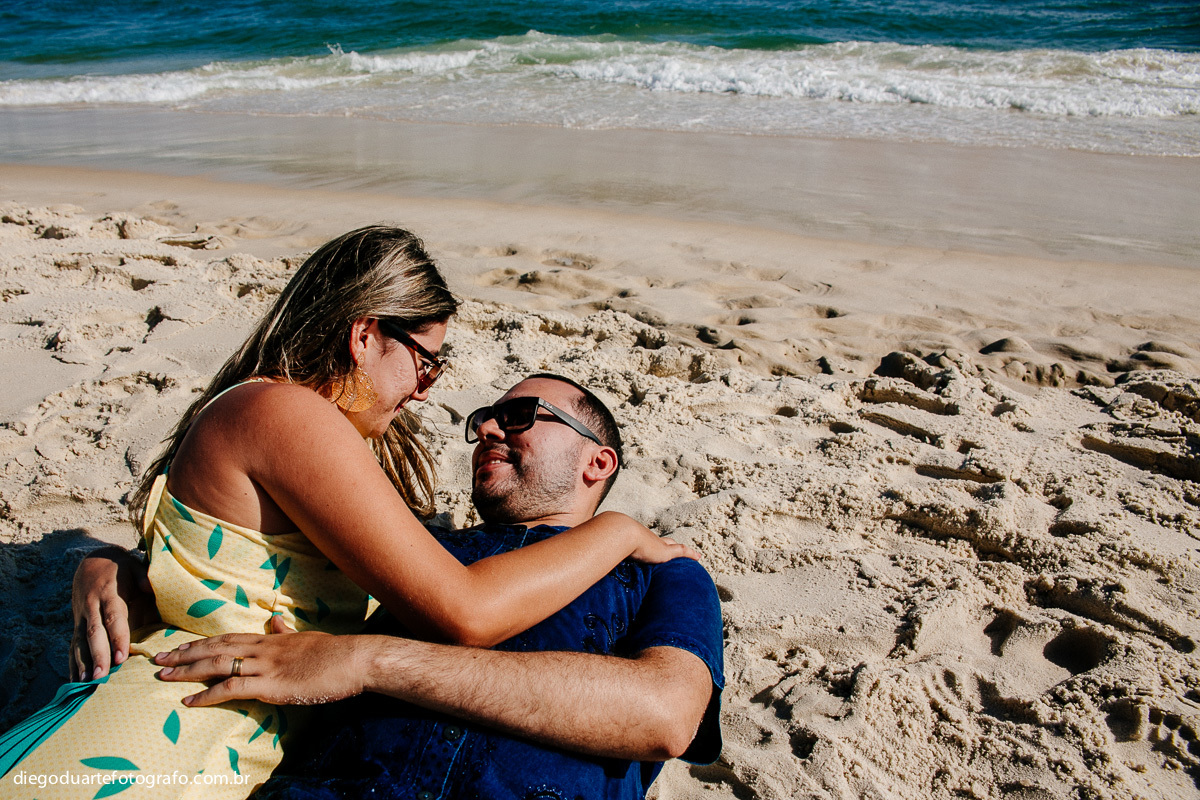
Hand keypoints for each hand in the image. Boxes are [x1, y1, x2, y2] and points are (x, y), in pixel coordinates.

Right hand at [71, 546, 157, 680]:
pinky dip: (73, 663)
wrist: (91, 561)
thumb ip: (143, 578)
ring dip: (82, 663)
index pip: (113, 618)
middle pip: (93, 634)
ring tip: (86, 683)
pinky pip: (72, 644)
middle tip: (101, 676)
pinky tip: (75, 680)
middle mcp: (92, 607)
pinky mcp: (75, 623)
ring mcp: (81, 616)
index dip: (117, 637)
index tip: (122, 656)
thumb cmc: (120, 567)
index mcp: (108, 594)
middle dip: (98, 656)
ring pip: (79, 641)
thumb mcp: (133, 566)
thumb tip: (151, 588)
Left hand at [153, 620, 373, 706]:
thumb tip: (274, 620)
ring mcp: (265, 666)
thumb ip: (286, 632)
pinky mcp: (270, 686)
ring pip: (218, 664)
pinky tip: (190, 700)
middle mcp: (263, 649)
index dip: (202, 642)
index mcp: (271, 639)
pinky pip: (232, 688)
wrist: (353, 659)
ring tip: (164, 674)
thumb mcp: (306, 637)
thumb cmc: (335, 652)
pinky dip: (207, 694)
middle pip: (216, 647)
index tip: (180, 646)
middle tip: (158, 658)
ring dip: (188, 670)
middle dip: (185, 654)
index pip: (228, 637)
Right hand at [593, 512, 700, 563]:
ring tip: (688, 554)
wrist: (614, 533)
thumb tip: (567, 560)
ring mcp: (655, 544)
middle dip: (665, 544)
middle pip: (659, 541)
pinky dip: (688, 554)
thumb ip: (584, 555)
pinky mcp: (663, 551)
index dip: (646, 544)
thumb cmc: (602, 541)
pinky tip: (698, 557)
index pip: (641, 542)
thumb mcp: (594, 549)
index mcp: (631, 541)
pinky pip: (680, 552)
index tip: (647, 545)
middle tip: (670, 545)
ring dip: (678, 550)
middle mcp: (645, 539)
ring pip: (670, 546)